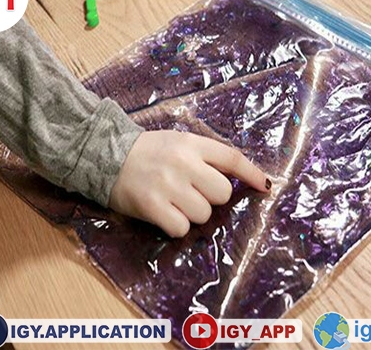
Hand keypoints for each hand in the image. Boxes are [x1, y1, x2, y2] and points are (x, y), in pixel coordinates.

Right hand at [109, 130, 270, 237]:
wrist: (104, 155)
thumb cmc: (147, 152)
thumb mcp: (179, 142)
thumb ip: (206, 156)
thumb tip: (237, 179)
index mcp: (192, 144)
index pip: (232, 159)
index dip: (252, 174)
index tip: (266, 187)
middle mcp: (183, 163)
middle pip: (222, 193)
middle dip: (211, 198)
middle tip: (192, 193)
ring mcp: (167, 185)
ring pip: (203, 214)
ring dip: (192, 214)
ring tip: (173, 202)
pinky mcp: (151, 206)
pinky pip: (181, 228)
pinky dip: (175, 226)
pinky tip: (163, 214)